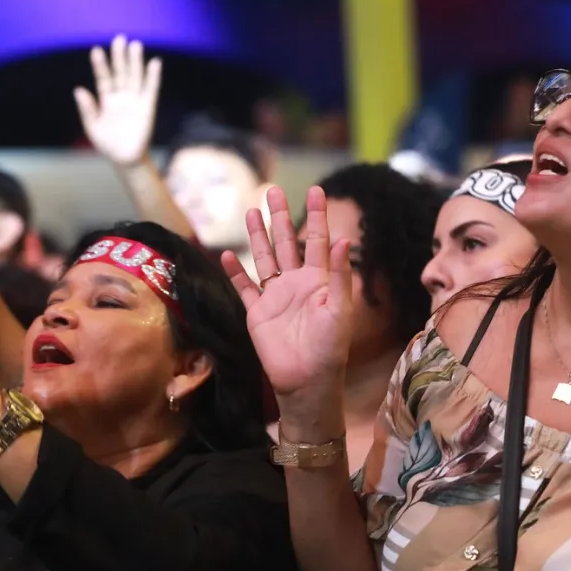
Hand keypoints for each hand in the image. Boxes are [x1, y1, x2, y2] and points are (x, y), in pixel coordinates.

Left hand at [74, 35, 161, 167]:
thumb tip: (78, 89)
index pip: (103, 78)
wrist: (125, 159)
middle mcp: (121, 97)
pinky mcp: (147, 108)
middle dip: (119, 57)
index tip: (96, 50)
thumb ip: (87, 109)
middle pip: (120, 72)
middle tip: (119, 38)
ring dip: (135, 62)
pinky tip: (154, 63)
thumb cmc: (107, 143)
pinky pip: (151, 89)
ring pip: (135, 77)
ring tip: (135, 45)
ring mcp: (135, 101)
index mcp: (106, 100)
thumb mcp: (92, 127)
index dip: (100, 65)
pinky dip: (153, 77)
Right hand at [221, 186, 352, 417]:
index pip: (318, 239)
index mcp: (319, 279)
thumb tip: (344, 238)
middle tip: (273, 191)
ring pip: (264, 258)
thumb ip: (338, 274)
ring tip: (251, 212)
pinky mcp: (257, 312)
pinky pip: (244, 287)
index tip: (317, 190)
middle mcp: (296, 282)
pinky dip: (234, 271)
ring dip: (258, 236)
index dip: (317, 215)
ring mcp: (275, 296)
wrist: (306, 380)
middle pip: (287, 242)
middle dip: (281, 216)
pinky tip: (226, 254)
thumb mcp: (339, 309)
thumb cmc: (329, 347)